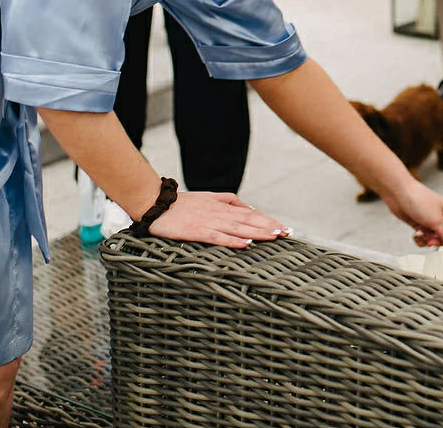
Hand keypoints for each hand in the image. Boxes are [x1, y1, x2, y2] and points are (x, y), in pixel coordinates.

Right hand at [146, 191, 290, 248]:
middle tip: (286, 233)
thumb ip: (230, 201)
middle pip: (248, 220)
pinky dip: (233, 240)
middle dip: (269, 227)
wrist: (156, 203)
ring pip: (238, 227)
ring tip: (273, 237)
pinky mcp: (197, 231)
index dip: (268, 220)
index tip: (283, 228)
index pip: (251, 213)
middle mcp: (219, 213)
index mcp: (222, 206)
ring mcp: (208, 222)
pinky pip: (218, 237)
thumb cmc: (182, 203)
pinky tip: (245, 244)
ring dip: (257, 232)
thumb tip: (250, 208)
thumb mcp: (209, 197)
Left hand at [384, 178, 442, 252]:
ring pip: (437, 241)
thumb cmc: (419, 201)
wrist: (398, 193)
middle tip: (430, 235)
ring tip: (420, 230)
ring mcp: (434, 222)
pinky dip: (420, 239)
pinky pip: (426, 240)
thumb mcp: (435, 221)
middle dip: (441, 241)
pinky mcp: (422, 225)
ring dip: (428, 240)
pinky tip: (414, 232)